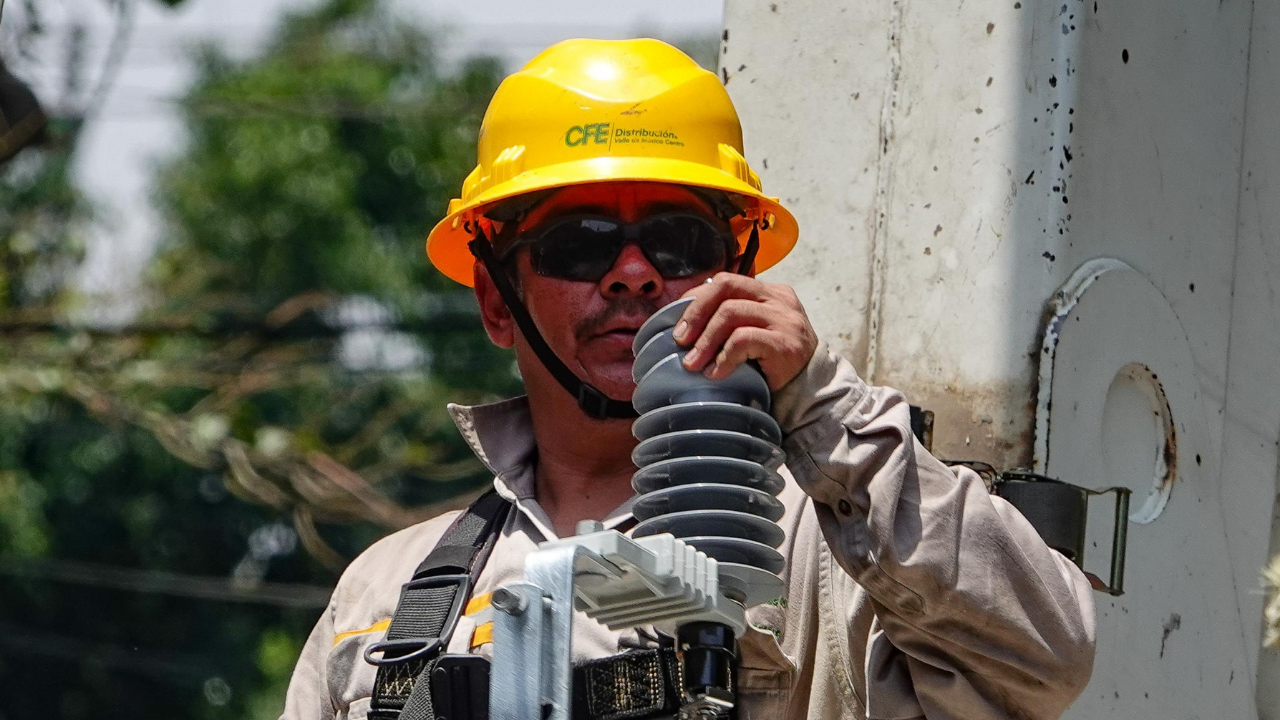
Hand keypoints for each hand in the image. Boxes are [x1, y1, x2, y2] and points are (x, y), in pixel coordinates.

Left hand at [674, 272, 818, 390]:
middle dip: (695, 312)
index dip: (696, 298)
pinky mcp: (785, 344)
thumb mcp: (754, 332)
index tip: (679, 322)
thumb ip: (731, 320)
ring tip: (693, 363)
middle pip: (726, 287)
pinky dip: (723, 357)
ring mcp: (784, 320)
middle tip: (680, 340)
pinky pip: (743, 340)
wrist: (810, 390)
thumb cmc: (773, 362)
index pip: (726, 281)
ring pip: (730, 313)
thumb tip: (685, 324)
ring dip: (705, 340)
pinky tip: (715, 373)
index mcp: (769, 292)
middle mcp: (779, 299)